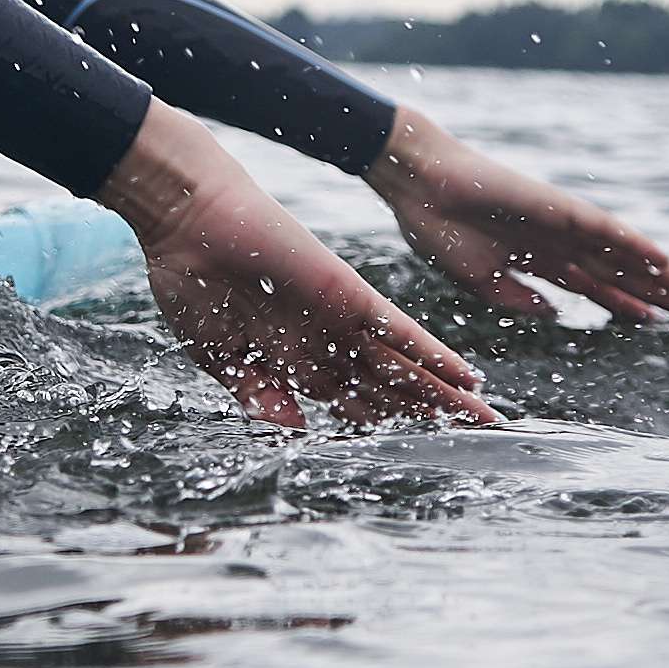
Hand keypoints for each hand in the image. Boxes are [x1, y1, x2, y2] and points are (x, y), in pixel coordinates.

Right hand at [99, 102, 498, 428]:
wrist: (186, 223)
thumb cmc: (189, 284)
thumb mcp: (217, 355)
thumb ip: (256, 392)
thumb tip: (293, 428)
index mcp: (291, 358)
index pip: (350, 400)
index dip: (384, 422)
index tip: (418, 443)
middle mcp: (323, 341)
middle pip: (387, 388)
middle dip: (428, 412)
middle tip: (475, 433)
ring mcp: (338, 319)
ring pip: (402, 367)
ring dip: (442, 393)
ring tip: (482, 417)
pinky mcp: (349, 294)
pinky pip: (400, 332)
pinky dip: (433, 355)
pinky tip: (466, 377)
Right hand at [367, 108, 668, 324]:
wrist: (418, 185)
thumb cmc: (438, 228)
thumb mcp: (478, 281)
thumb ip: (519, 300)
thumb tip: (557, 314)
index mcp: (537, 260)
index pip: (593, 286)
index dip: (625, 305)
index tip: (656, 322)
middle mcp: (558, 242)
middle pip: (618, 273)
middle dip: (656, 294)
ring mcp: (561, 224)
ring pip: (621, 254)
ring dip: (659, 274)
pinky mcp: (558, 207)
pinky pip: (605, 229)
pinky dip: (635, 245)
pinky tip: (663, 261)